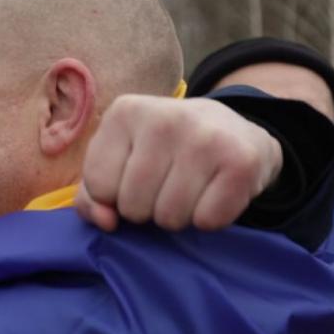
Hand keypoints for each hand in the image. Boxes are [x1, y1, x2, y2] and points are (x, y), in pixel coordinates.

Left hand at [75, 95, 283, 231]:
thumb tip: (105, 222)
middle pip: (133, 206)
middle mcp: (163, 119)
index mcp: (125, 112)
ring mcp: (205, 137)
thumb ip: (93, 195)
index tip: (134, 178)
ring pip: (169, 218)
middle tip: (166, 185)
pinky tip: (214, 192)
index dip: (114, 196)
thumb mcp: (120, 159)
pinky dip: (209, 219)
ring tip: (189, 189)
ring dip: (178, 216)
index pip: (98, 184)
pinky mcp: (241, 161)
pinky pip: (208, 221)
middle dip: (147, 209)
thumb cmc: (165, 151)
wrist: (235, 131)